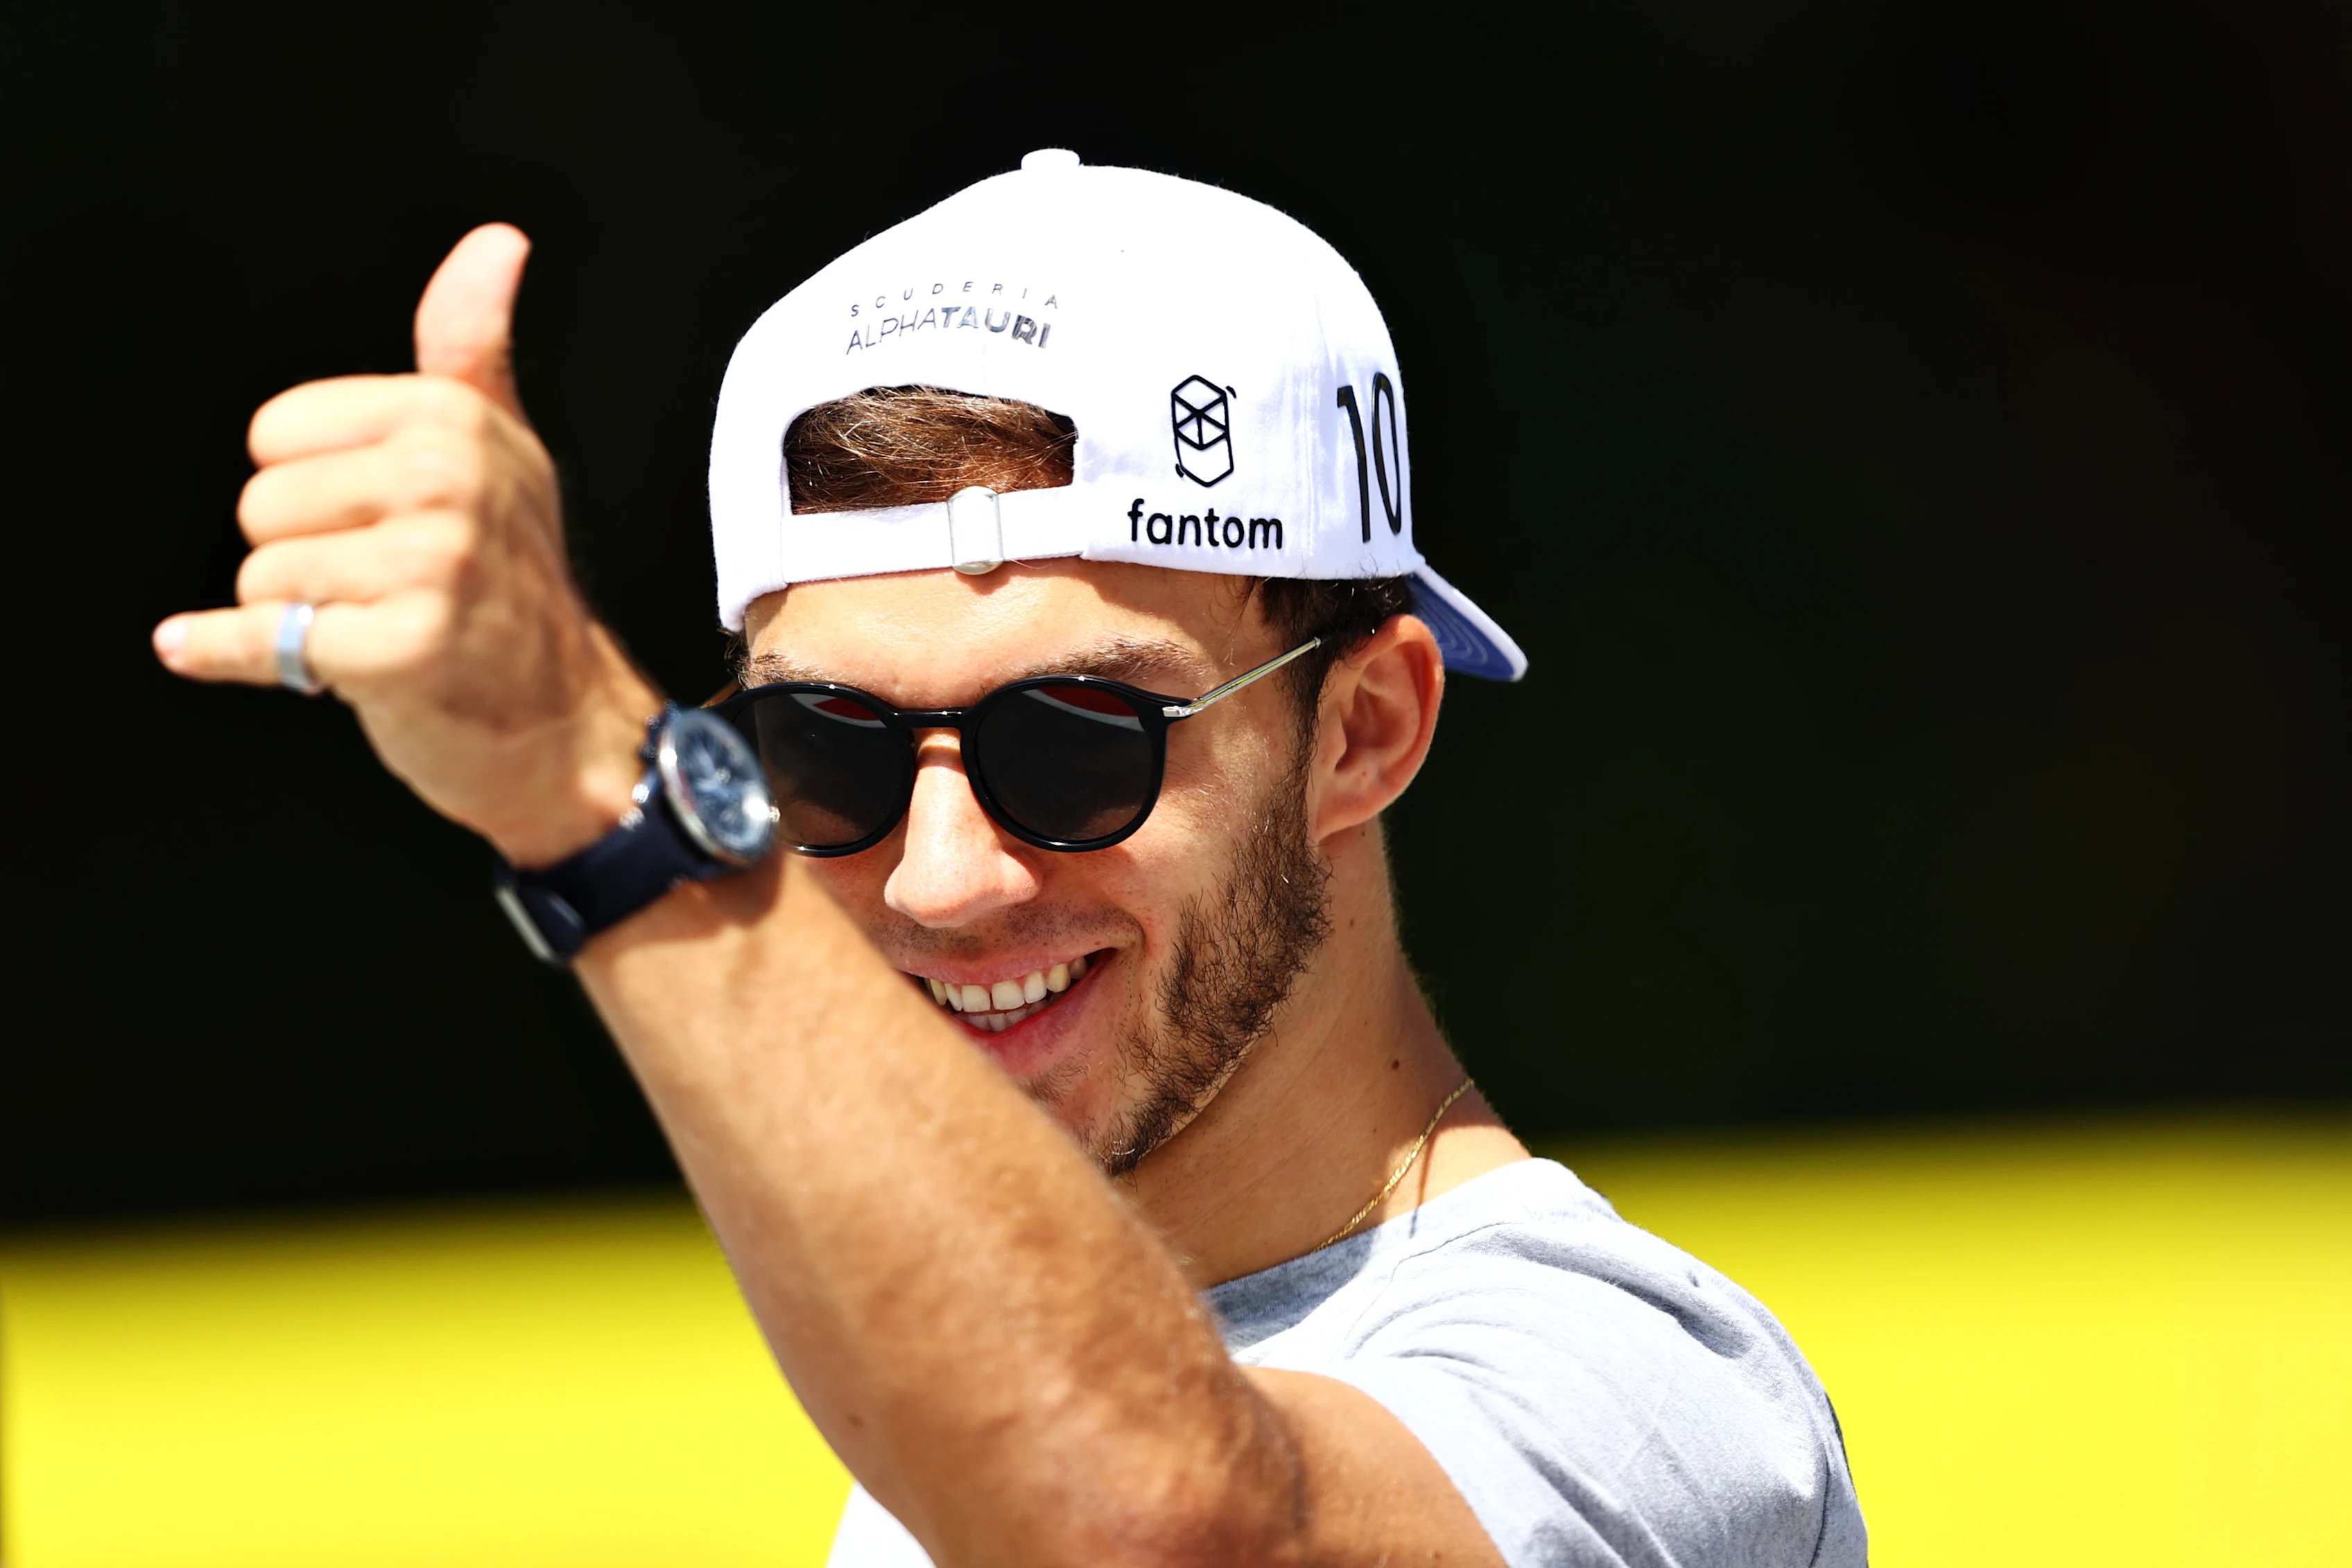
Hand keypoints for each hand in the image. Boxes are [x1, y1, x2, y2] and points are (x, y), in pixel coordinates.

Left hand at [154, 225, 658, 865]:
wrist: (566, 721)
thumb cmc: (516, 584)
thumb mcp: (502, 450)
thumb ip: (472, 345)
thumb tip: (495, 243)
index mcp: (454, 421)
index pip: (276, 435)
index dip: (310, 489)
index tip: (382, 523)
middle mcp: (450, 483)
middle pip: (262, 506)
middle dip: (303, 557)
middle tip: (383, 586)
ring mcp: (433, 567)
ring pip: (262, 576)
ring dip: (302, 617)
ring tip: (379, 626)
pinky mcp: (405, 650)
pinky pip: (269, 641)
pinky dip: (253, 660)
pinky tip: (287, 663)